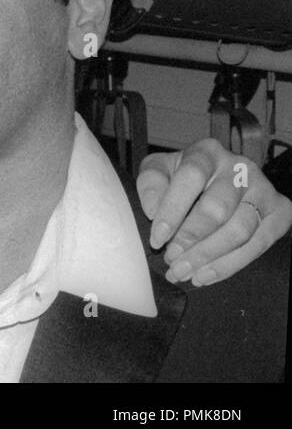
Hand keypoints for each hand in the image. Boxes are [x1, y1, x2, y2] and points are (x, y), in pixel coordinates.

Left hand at [137, 138, 291, 285]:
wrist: (220, 182)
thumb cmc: (184, 178)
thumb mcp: (160, 171)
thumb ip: (151, 184)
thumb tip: (152, 210)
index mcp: (207, 152)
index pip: (190, 177)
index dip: (172, 210)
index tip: (157, 238)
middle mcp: (240, 168)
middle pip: (217, 208)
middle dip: (191, 239)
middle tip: (172, 260)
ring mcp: (264, 190)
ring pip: (239, 231)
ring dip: (208, 257)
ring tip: (183, 272)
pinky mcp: (280, 212)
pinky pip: (258, 245)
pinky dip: (229, 265)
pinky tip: (205, 276)